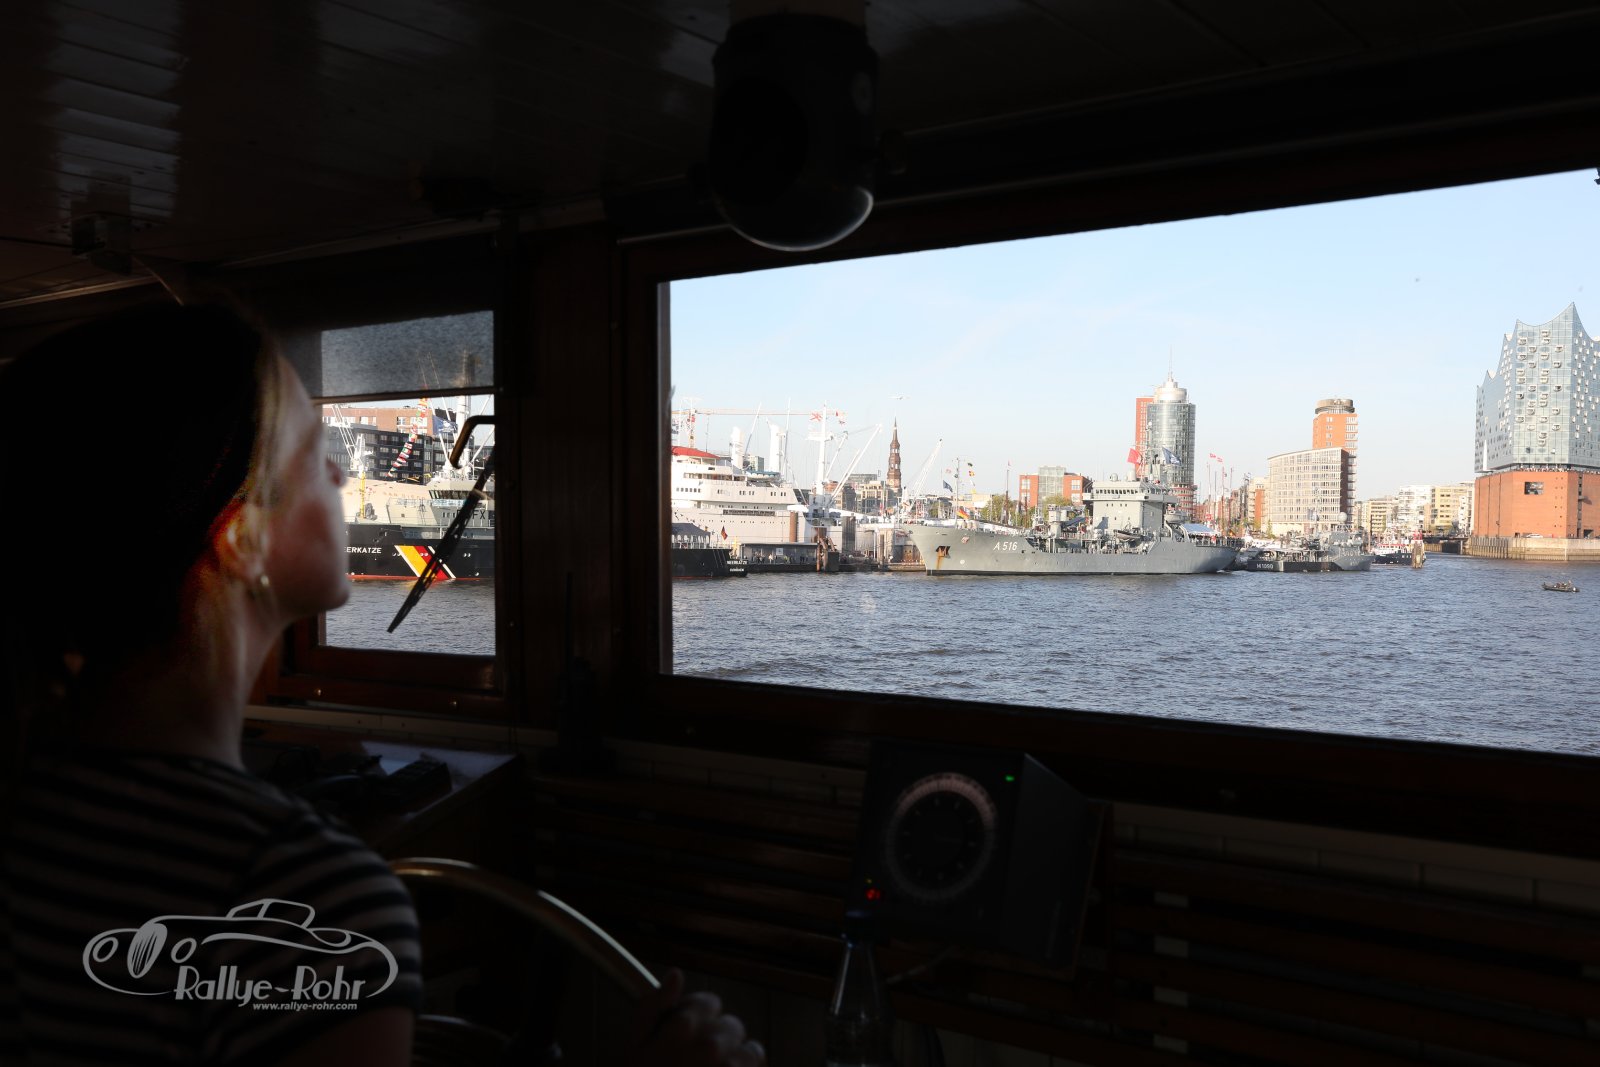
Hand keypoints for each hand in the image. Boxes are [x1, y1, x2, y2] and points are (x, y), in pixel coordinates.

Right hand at [627, 968, 764, 1066]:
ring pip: (749, 1048)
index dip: (699, 1017)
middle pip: (732, 1025)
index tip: (688, 1034)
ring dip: (736, 1059)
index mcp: (682, 1028)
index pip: (710, 1002)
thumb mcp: (635, 1043)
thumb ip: (653, 1004)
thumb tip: (675, 975)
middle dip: (718, 1040)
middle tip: (697, 1063)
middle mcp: (709, 1044)